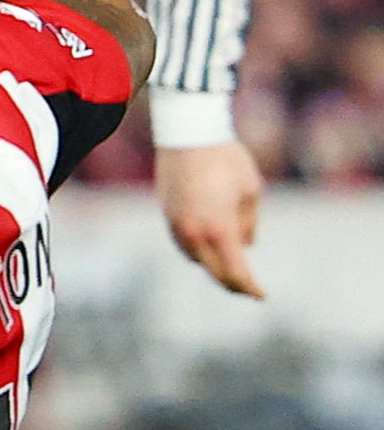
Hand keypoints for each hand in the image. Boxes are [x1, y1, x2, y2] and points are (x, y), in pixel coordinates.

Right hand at [157, 140, 265, 297]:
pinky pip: (183, 244)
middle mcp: (195, 232)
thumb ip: (248, 223)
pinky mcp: (168, 214)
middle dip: (233, 284)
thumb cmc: (226, 159)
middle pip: (214, 272)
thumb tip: (245, 244)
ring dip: (213, 266)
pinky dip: (198, 252)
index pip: (236, 271)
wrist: (188, 134)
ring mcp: (177, 224)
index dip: (250, 287)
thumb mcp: (250, 191)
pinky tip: (208, 247)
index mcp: (220, 228)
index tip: (262, 295)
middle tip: (248, 289)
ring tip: (229, 267)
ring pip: (196, 259)